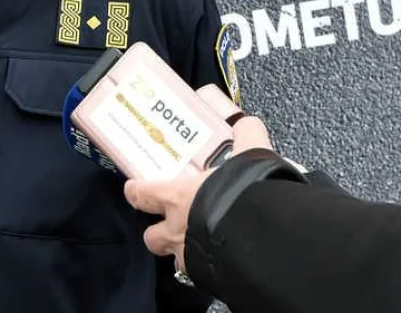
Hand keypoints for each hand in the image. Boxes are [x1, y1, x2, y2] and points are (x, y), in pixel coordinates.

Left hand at [123, 116, 272, 271]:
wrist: (266, 241)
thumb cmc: (244, 195)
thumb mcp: (248, 156)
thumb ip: (245, 136)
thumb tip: (246, 123)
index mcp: (176, 198)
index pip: (140, 195)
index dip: (136, 191)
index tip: (134, 187)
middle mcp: (176, 231)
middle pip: (151, 237)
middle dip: (156, 231)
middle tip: (170, 221)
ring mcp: (190, 258)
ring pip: (174, 259)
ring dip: (181, 251)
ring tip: (196, 243)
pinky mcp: (209, 277)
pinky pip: (200, 274)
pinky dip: (206, 266)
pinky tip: (219, 258)